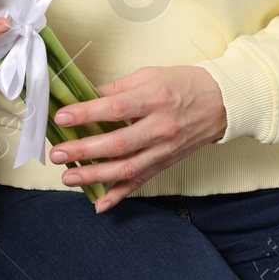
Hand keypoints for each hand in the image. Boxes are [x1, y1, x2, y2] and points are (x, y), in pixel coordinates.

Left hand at [45, 66, 226, 212]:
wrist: (221, 103)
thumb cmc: (183, 84)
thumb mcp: (150, 74)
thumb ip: (118, 88)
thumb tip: (86, 96)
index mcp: (154, 99)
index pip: (115, 109)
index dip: (86, 114)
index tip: (61, 117)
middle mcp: (160, 128)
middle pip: (117, 144)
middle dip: (83, 151)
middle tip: (57, 154)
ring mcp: (163, 150)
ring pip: (126, 169)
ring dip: (95, 176)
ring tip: (68, 177)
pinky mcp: (165, 164)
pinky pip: (140, 182)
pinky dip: (119, 196)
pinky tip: (99, 204)